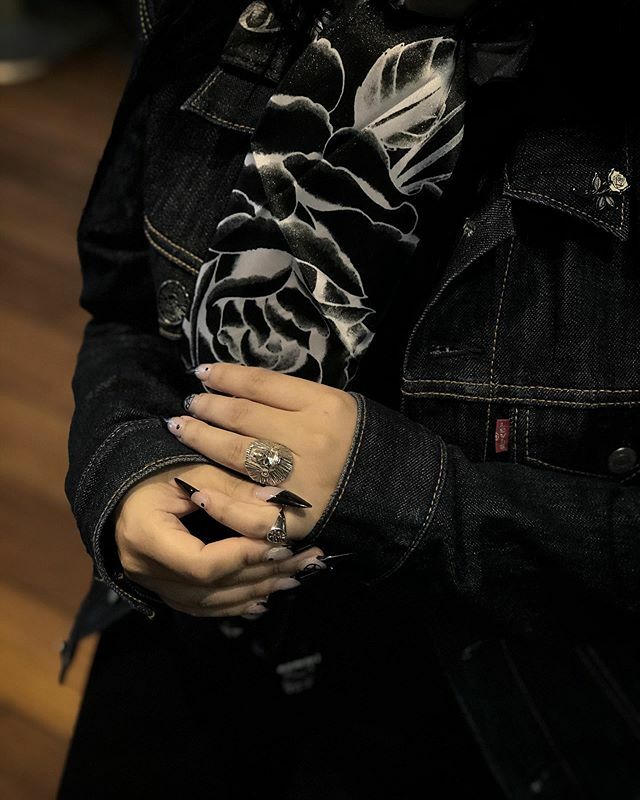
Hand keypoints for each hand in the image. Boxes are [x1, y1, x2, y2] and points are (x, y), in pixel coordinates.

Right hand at [114, 463, 323, 616]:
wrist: (122, 485)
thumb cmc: (155, 469)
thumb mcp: (192, 469)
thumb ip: (233, 488)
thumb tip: (279, 503)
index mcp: (146, 536)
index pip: (202, 563)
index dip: (245, 557)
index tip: (281, 542)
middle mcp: (143, 569)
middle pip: (211, 587)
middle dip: (263, 574)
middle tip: (306, 560)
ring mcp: (151, 584)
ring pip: (210, 602)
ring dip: (257, 591)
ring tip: (296, 576)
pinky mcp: (161, 589)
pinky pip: (201, 606)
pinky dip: (236, 603)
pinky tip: (264, 598)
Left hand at [166, 364, 358, 542]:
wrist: (406, 496)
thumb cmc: (371, 445)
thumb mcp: (344, 407)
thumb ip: (300, 400)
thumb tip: (247, 390)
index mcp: (325, 406)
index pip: (262, 384)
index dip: (226, 376)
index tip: (203, 373)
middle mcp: (309, 440)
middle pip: (243, 417)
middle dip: (208, 407)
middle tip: (188, 403)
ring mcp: (301, 482)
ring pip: (237, 456)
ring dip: (203, 440)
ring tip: (182, 429)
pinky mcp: (298, 520)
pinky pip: (250, 514)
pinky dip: (221, 504)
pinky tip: (198, 490)